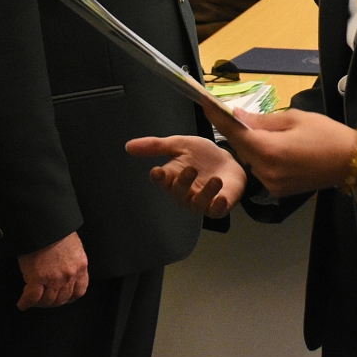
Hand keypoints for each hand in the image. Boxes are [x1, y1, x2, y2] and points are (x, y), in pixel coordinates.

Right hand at [16, 232, 87, 309]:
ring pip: (47, 300)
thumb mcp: (72, 246)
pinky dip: (25, 302)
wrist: (44, 222)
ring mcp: (54, 278)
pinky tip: (22, 304)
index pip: (79, 291)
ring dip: (39, 303)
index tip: (61, 298)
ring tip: (32, 301)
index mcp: (80, 266)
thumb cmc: (55, 229)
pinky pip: (32, 297)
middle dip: (52, 302)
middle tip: (43, 301)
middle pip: (62, 299)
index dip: (69, 297)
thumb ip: (70, 261)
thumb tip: (63, 269)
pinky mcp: (38, 278)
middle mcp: (70, 275)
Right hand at [125, 135, 247, 217]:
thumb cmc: (201, 155)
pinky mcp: (218, 207)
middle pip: (178, 193)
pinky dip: (218, 207)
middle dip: (183, 182)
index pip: (161, 180)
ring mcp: (201, 201)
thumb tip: (128, 146)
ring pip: (197, 204)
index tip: (157, 171)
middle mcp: (184, 193)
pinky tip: (222, 198)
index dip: (158, 177)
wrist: (228, 160)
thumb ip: (156, 146)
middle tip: (191, 169)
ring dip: (205, 193)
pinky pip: (215, 212)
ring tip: (215, 180)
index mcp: (172, 178)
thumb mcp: (180, 144)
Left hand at [197, 104, 356, 198]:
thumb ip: (262, 120)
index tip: (206, 105)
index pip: (235, 133)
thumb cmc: (327, 135)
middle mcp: (266, 172)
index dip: (219, 118)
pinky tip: (271, 147)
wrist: (352, 162)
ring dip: (249, 145)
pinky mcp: (278, 191)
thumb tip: (238, 115)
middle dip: (236, 131)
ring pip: (249, 160)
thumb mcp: (295, 118)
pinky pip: (260, 170)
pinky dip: (260, 157)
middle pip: (240, 148)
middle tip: (232, 113)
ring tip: (260, 131)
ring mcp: (271, 185)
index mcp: (269, 151)